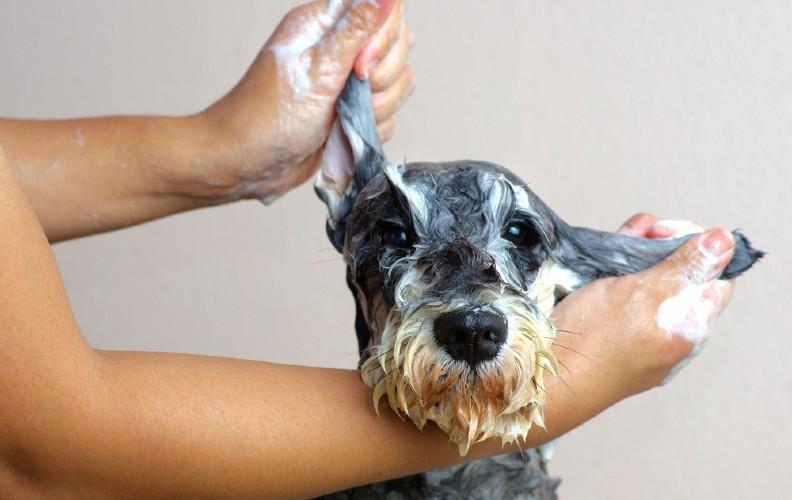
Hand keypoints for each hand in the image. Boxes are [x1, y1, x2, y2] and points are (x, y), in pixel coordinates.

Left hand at [197, 0, 413, 202]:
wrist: (250, 164)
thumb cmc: (268, 117)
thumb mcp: (318, 69)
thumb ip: (358, 29)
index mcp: (326, 25)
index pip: (383, 9)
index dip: (383, 38)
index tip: (360, 66)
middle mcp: (340, 49)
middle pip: (397, 47)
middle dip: (381, 78)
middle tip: (348, 92)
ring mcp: (349, 82)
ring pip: (397, 83)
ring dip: (378, 107)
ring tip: (341, 117)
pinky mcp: (354, 112)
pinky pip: (388, 115)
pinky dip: (370, 128)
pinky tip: (343, 133)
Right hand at [548, 214, 735, 410]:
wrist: (545, 376)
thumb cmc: (593, 341)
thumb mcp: (644, 291)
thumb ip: (687, 267)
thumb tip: (725, 243)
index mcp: (692, 326)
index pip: (715, 274)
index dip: (695, 245)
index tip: (662, 232)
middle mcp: (673, 335)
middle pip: (682, 277)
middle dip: (659, 246)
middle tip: (634, 235)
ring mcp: (644, 338)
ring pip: (651, 285)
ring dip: (634, 259)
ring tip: (610, 250)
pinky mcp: (615, 337)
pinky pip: (628, 303)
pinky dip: (616, 279)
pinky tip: (599, 268)